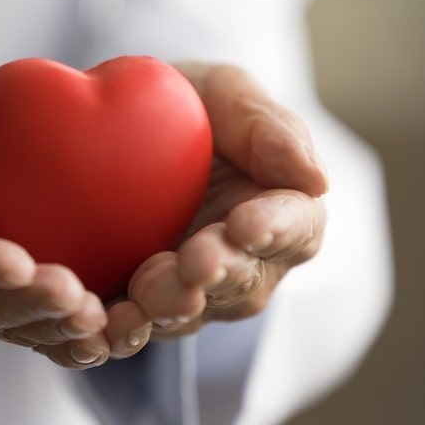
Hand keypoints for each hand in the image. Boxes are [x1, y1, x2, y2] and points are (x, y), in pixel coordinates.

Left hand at [118, 62, 328, 339]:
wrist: (116, 126)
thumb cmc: (186, 103)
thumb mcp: (224, 93)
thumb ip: (269, 128)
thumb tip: (318, 181)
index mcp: (280, 210)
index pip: (295, 228)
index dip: (275, 230)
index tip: (246, 224)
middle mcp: (244, 262)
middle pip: (243, 281)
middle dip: (219, 272)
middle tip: (196, 262)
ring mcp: (192, 290)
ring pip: (192, 312)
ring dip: (170, 305)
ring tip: (147, 291)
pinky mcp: (139, 306)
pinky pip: (136, 329)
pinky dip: (123, 330)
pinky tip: (106, 321)